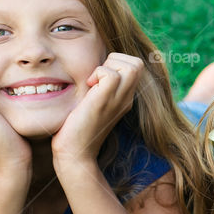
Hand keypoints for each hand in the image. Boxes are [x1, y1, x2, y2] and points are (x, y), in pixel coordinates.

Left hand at [52, 53, 141, 167]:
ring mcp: (118, 100)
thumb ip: (97, 89)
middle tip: (97, 75)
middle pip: (137, 63)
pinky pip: (111, 74)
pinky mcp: (104, 101)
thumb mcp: (92, 104)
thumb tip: (89, 73)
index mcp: (125, 98)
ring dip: (109, 65)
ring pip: (132, 65)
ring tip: (93, 81)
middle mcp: (126, 98)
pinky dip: (98, 72)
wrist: (75, 153)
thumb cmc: (76, 129)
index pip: (136, 66)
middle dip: (116, 59)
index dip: (117, 62)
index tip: (98, 77)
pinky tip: (88, 86)